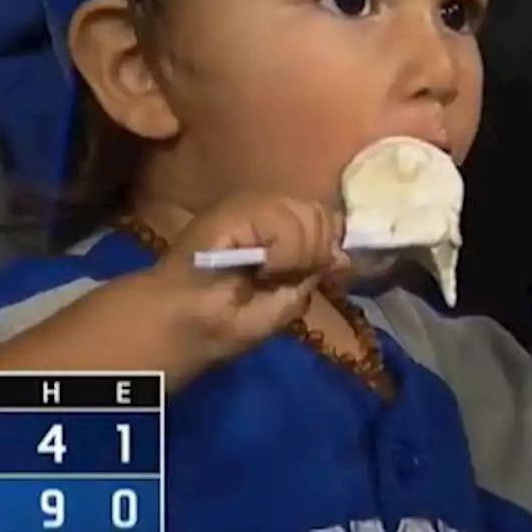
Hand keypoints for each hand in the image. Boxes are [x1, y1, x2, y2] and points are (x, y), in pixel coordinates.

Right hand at [151, 194, 348, 364]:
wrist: (188, 325)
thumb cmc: (230, 320)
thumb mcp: (286, 300)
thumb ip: (314, 271)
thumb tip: (343, 254)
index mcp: (278, 226)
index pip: (324, 217)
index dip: (326, 244)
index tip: (306, 274)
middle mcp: (266, 208)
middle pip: (320, 214)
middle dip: (313, 253)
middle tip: (281, 277)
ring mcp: (249, 206)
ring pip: (307, 217)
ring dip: (296, 257)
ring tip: (267, 276)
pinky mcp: (235, 209)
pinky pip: (284, 222)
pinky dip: (283, 253)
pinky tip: (262, 269)